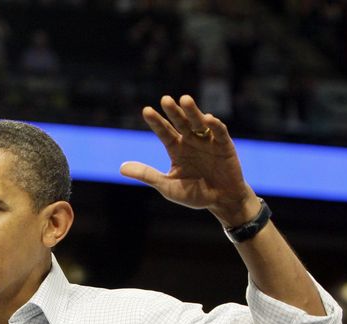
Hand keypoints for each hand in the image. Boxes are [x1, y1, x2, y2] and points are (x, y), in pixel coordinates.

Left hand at [120, 95, 259, 226]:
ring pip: (198, 123)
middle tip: (165, 99)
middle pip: (180, 123)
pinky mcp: (224, 145)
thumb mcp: (166, 185)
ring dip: (192, 112)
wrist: (220, 201)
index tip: (146, 110)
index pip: (164, 132)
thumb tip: (121, 168)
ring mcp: (207, 142)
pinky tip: (208, 118)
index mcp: (176, 149)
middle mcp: (190, 141)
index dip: (156, 122)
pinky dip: (214, 125)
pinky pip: (219, 132)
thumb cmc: (193, 194)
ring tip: (184, 100)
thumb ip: (147, 175)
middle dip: (173, 111)